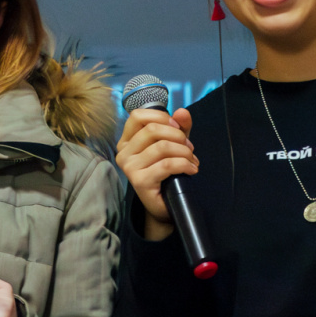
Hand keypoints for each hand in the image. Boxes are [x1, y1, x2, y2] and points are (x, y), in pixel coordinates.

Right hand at [114, 106, 197, 241]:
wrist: (163, 204)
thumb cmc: (166, 172)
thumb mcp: (173, 144)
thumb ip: (178, 127)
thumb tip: (182, 112)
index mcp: (126, 140)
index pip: (137, 116)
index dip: (161, 117)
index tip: (177, 127)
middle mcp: (124, 153)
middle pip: (152, 130)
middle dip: (178, 136)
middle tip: (190, 148)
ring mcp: (130, 167)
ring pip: (162, 147)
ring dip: (184, 152)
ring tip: (192, 160)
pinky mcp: (140, 181)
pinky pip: (167, 164)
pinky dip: (185, 164)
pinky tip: (192, 169)